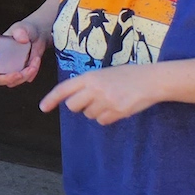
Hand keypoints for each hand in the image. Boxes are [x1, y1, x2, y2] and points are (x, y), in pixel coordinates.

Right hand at [0, 19, 47, 87]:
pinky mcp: (22, 72)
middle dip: (8, 78)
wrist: (37, 34)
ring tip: (32, 64)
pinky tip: (36, 60)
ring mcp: (11, 69)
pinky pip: (26, 78)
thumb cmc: (24, 30)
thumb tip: (22, 39)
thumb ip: (20, 31)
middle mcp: (0, 63)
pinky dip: (32, 72)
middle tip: (17, 74)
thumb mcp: (21, 27)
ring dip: (24, 75)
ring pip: (13, 81)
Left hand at [41, 64, 162, 124]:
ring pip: (89, 115)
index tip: (43, 108)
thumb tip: (73, 97)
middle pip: (73, 106)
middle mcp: (95, 89)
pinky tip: (117, 108)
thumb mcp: (103, 74)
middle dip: (78, 107)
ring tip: (110, 101)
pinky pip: (103, 121)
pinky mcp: (117, 112)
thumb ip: (88, 84)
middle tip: (91, 101)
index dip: (51, 99)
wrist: (151, 80)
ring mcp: (106, 101)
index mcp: (89, 77)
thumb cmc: (127, 75)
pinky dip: (107, 118)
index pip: (64, 89)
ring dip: (95, 112)